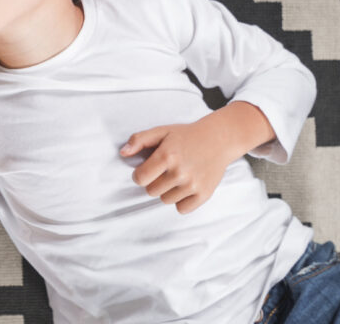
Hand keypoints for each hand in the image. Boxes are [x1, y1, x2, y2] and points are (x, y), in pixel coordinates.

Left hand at [120, 115, 234, 214]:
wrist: (217, 140)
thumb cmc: (185, 135)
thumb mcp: (161, 131)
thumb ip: (139, 140)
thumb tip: (122, 153)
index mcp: (167, 156)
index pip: (140, 178)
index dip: (139, 174)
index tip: (146, 169)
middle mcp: (180, 172)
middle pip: (151, 191)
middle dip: (153, 182)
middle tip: (164, 171)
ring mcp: (193, 185)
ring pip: (165, 200)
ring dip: (167, 191)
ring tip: (176, 176)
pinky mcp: (204, 195)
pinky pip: (182, 209)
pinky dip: (181, 200)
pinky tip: (185, 186)